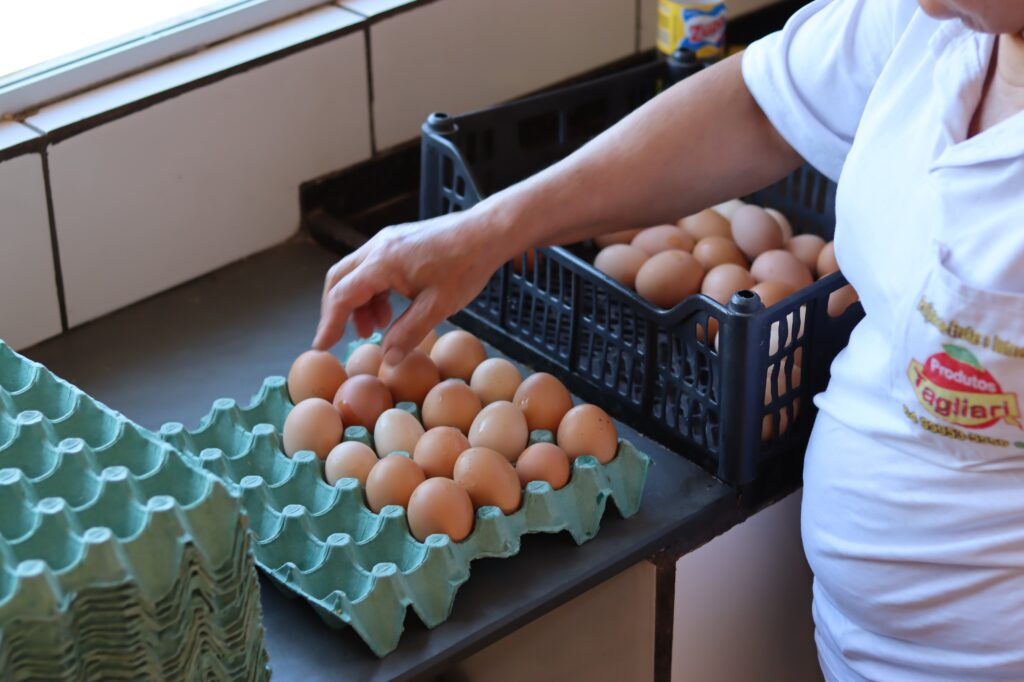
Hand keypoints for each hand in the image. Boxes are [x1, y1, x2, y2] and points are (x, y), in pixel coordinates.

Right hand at [313, 211, 509, 363]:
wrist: (486, 232)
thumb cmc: (467, 266)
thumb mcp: (439, 306)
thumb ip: (409, 332)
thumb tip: (386, 358)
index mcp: (383, 262)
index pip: (342, 295)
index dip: (329, 323)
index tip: (321, 346)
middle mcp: (378, 246)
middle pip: (339, 279)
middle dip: (336, 311)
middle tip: (341, 338)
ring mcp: (387, 241)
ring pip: (354, 274)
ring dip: (357, 303)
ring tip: (374, 330)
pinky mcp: (398, 242)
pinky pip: (371, 268)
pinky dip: (372, 292)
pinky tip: (389, 312)